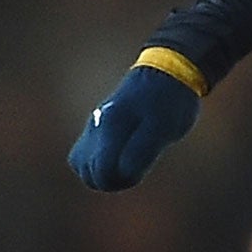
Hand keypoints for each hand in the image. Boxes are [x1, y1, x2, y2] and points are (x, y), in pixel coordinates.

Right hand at [68, 65, 199, 190]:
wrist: (168, 71)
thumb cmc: (170, 101)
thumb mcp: (164, 127)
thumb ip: (141, 151)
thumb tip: (121, 172)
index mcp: (111, 127)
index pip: (100, 172)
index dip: (120, 180)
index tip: (140, 169)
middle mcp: (96, 126)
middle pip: (86, 172)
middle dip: (109, 179)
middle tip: (136, 168)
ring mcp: (94, 125)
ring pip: (81, 163)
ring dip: (101, 171)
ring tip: (128, 163)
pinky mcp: (97, 125)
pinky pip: (86, 152)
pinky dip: (100, 160)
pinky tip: (122, 154)